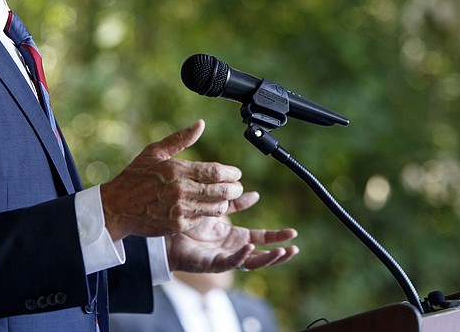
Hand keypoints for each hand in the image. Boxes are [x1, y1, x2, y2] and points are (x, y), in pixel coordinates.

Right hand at [101, 120, 244, 241]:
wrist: (116, 208)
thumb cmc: (135, 177)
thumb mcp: (154, 152)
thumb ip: (180, 139)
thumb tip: (200, 124)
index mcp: (177, 170)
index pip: (215, 172)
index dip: (232, 173)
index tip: (236, 173)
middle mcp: (181, 190)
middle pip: (221, 190)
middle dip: (235, 189)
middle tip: (237, 187)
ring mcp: (180, 209)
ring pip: (216, 208)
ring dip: (225, 203)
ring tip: (225, 199)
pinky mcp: (177, 225)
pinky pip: (202, 220)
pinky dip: (207, 215)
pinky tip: (206, 209)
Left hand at [166, 207, 298, 272]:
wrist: (165, 231)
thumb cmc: (188, 221)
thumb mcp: (218, 207)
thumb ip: (236, 203)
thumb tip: (256, 194)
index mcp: (233, 237)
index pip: (261, 238)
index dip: (277, 237)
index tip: (293, 233)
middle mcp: (231, 249)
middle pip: (261, 255)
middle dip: (279, 253)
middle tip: (294, 248)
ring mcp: (223, 258)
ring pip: (251, 263)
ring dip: (267, 259)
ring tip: (282, 252)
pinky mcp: (212, 263)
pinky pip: (230, 262)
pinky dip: (241, 256)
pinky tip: (249, 247)